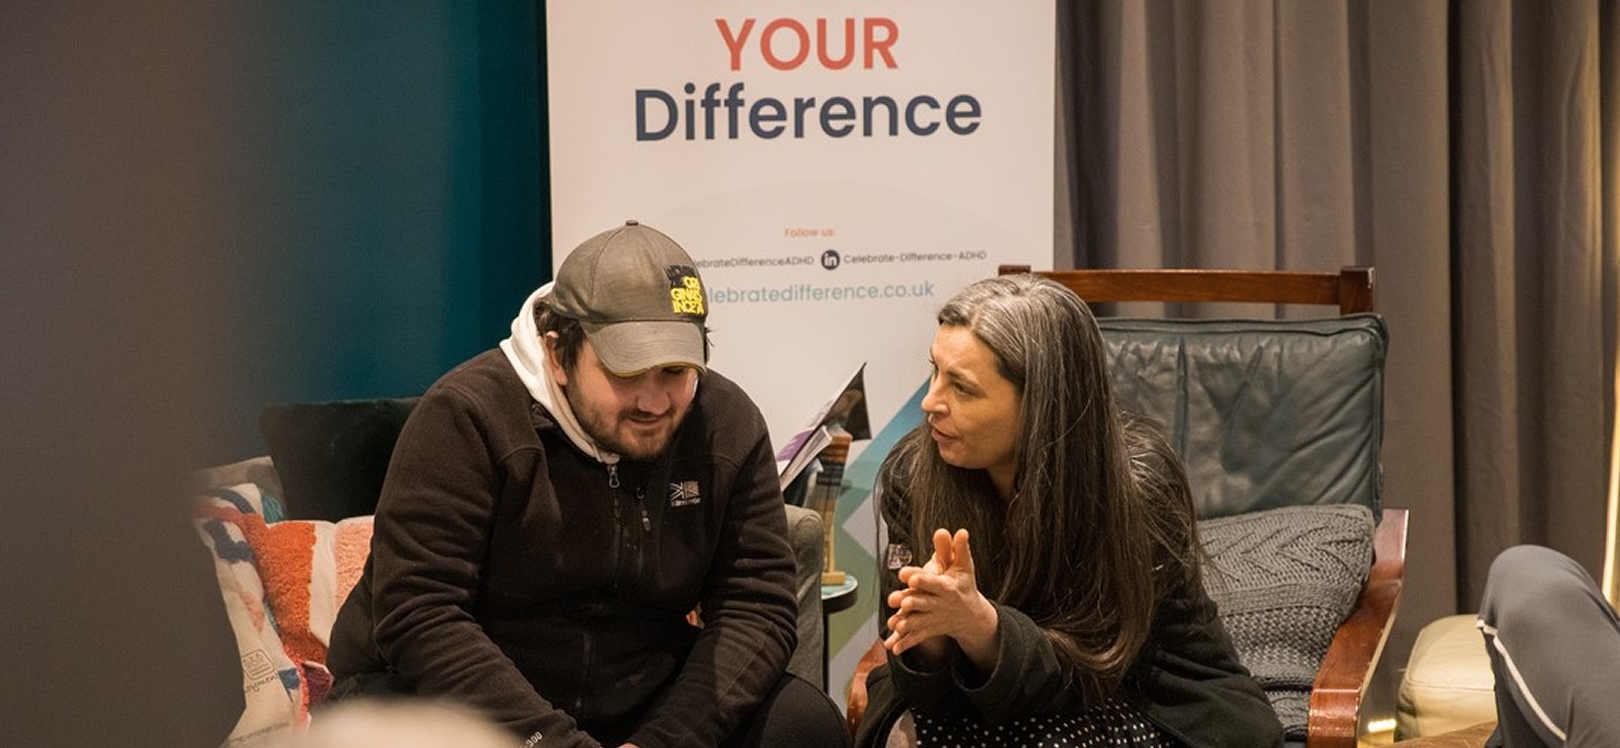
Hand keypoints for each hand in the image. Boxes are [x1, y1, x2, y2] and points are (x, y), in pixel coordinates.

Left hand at [884, 528, 999, 670]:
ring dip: (906, 624)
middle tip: (900, 600)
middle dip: (912, 602)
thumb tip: (959, 531)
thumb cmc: (964, 585)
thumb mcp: (964, 566)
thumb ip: (957, 549)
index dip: (923, 579)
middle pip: (924, 603)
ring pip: (918, 622)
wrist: (971, 615)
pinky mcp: (929, 629)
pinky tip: (894, 647)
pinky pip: (916, 638)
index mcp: (947, 587)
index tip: (911, 576)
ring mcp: (934, 618)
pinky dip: (906, 643)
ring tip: (894, 624)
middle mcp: (940, 604)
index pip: (935, 583)